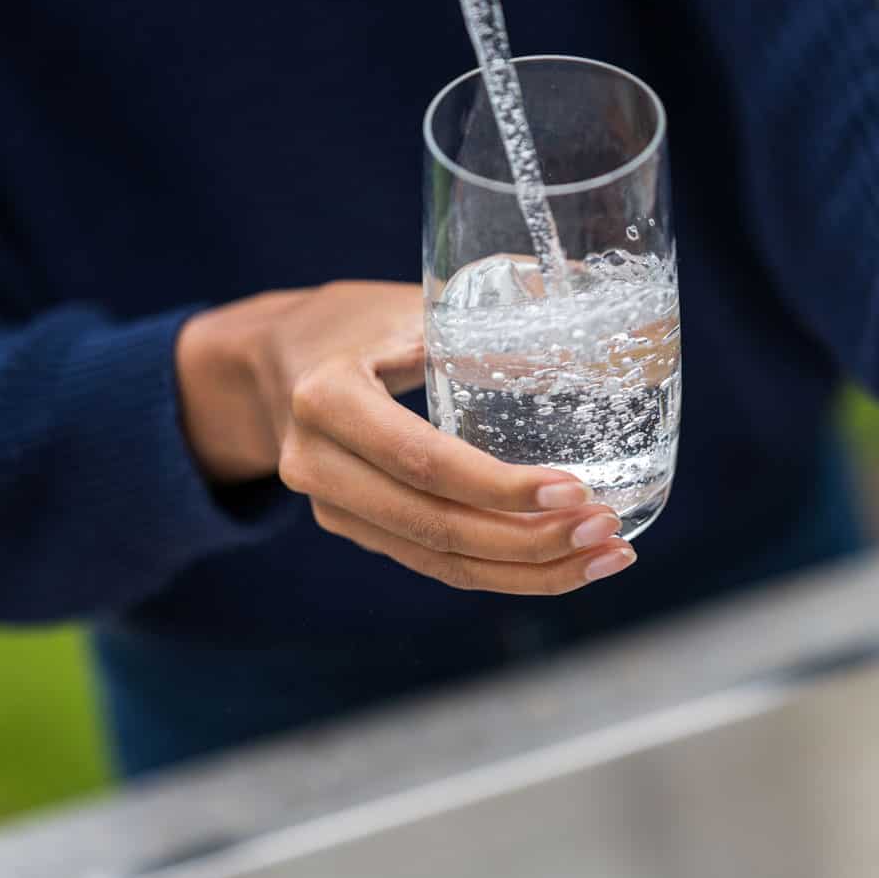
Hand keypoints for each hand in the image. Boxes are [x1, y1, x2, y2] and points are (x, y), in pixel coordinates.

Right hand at [175, 281, 635, 593]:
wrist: (271, 362)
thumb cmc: (356, 321)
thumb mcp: (407, 305)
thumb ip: (483, 318)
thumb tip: (589, 316)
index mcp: (328, 399)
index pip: (423, 461)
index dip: (498, 486)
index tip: (573, 491)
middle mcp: (318, 465)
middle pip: (434, 527)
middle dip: (529, 542)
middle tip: (607, 531)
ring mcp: (332, 508)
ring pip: (440, 560)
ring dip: (530, 571)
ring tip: (606, 556)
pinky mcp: (356, 530)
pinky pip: (437, 563)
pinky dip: (505, 573)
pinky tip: (566, 565)